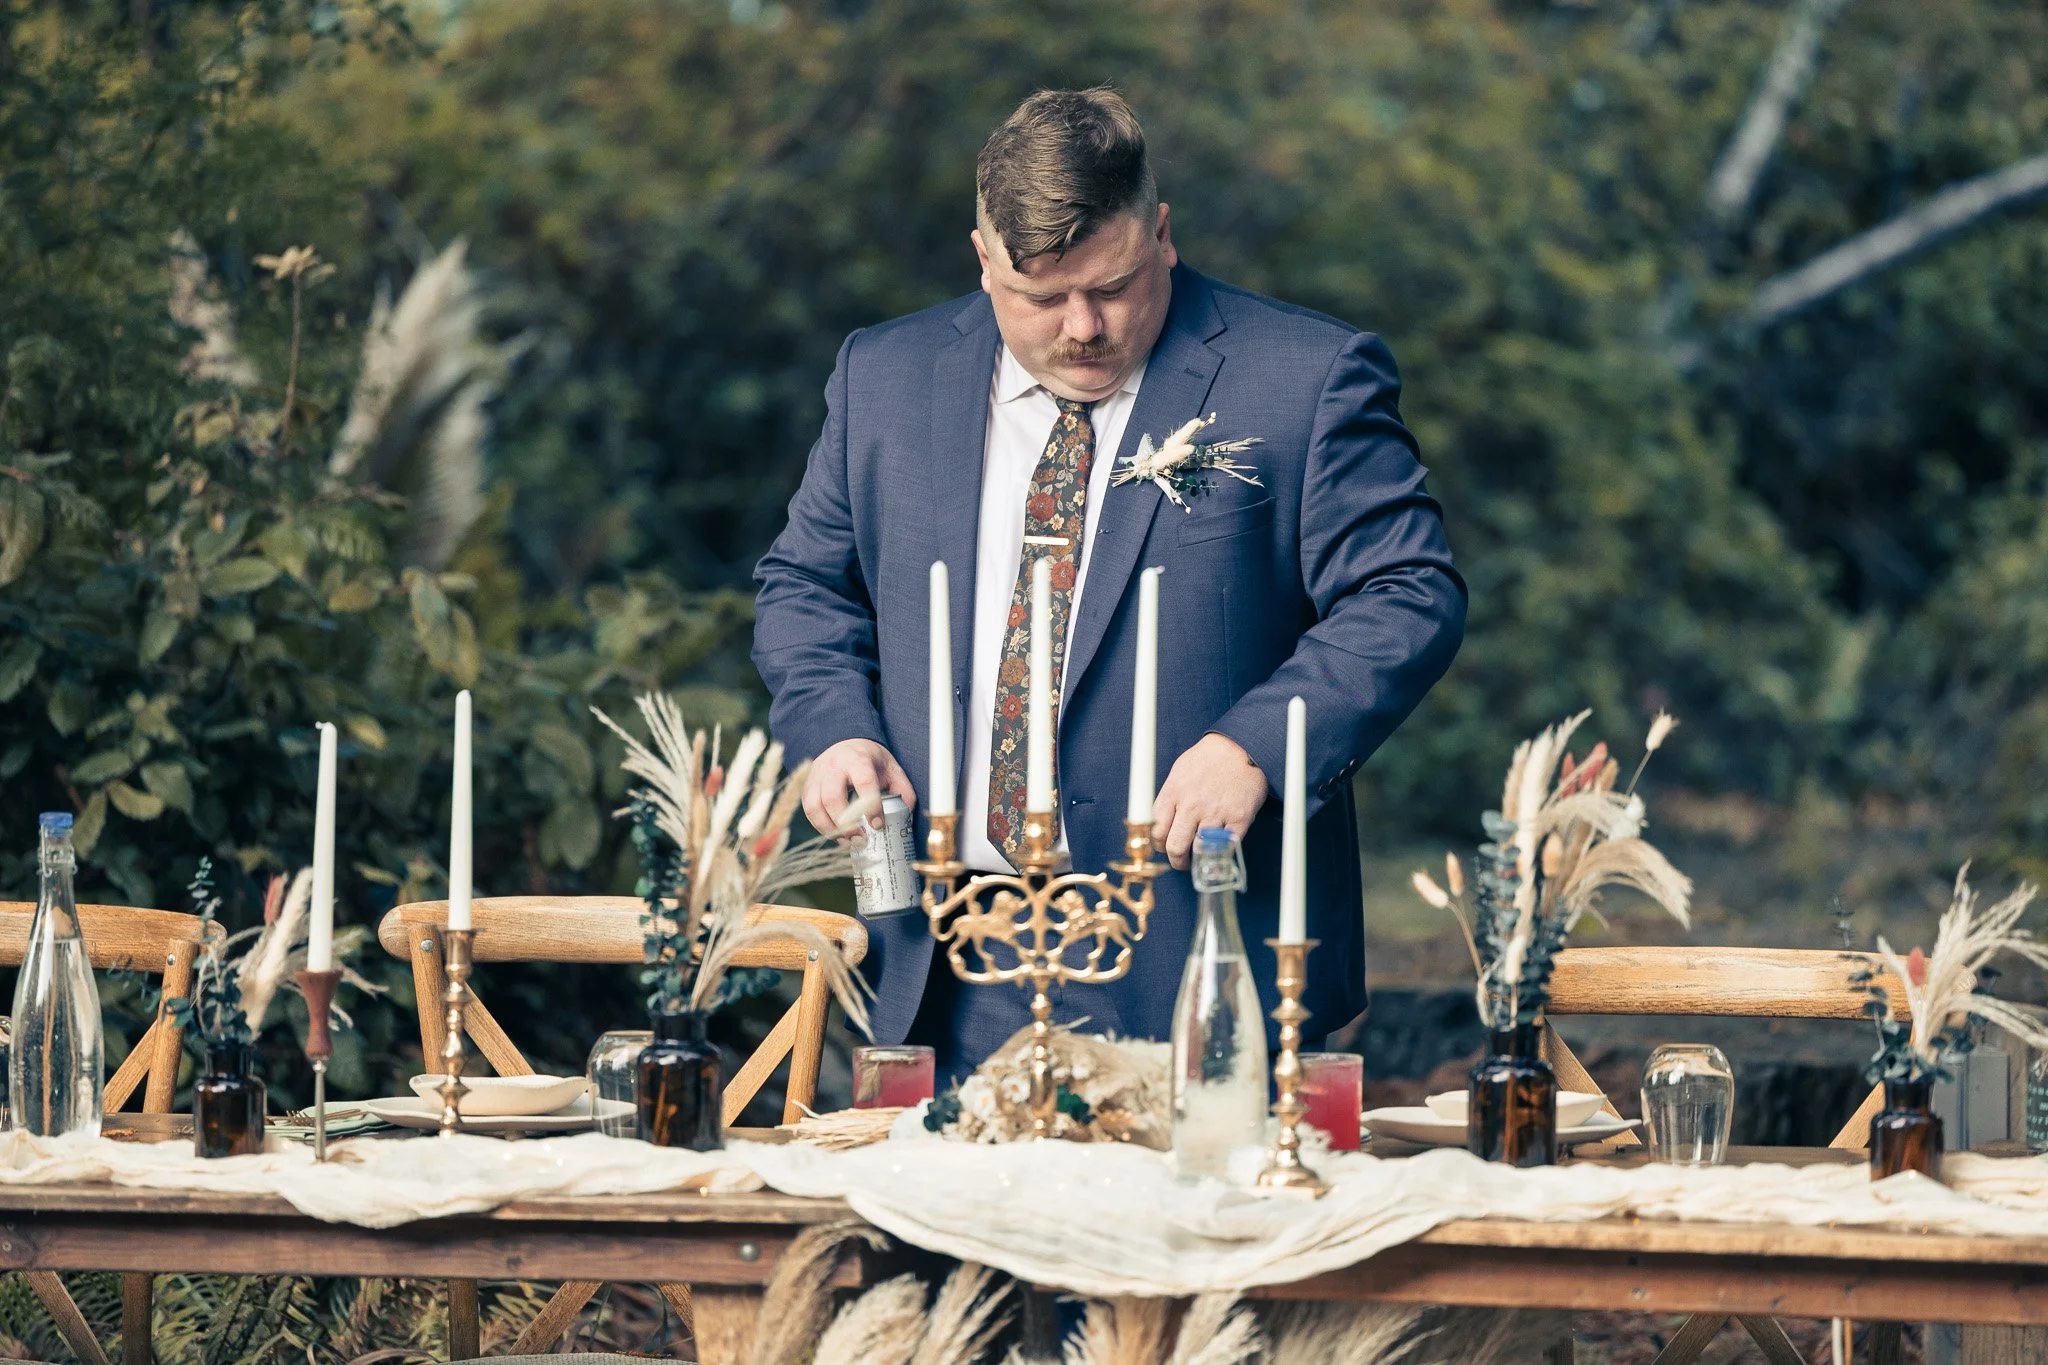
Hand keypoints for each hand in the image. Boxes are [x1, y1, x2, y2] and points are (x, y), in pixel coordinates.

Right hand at [802, 738, 914, 837]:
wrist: (847, 744)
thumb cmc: (871, 761)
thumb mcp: (892, 769)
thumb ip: (903, 791)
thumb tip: (906, 816)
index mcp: (858, 760)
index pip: (864, 782)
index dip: (870, 807)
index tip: (878, 825)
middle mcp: (834, 766)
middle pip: (833, 797)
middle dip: (846, 824)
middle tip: (861, 839)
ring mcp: (817, 776)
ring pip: (815, 806)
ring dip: (831, 829)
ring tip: (848, 841)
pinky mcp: (808, 786)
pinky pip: (809, 810)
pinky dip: (821, 827)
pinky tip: (836, 835)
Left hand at [1151, 732, 1268, 870]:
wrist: (1242, 746)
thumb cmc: (1209, 758)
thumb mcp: (1179, 772)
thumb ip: (1170, 798)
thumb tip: (1160, 822)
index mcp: (1174, 792)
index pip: (1156, 831)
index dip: (1159, 845)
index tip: (1165, 847)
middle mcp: (1192, 805)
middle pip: (1175, 847)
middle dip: (1177, 861)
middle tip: (1182, 861)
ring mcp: (1216, 813)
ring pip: (1199, 852)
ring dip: (1198, 860)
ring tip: (1200, 857)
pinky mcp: (1238, 819)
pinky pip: (1226, 847)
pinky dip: (1222, 852)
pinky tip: (1220, 849)